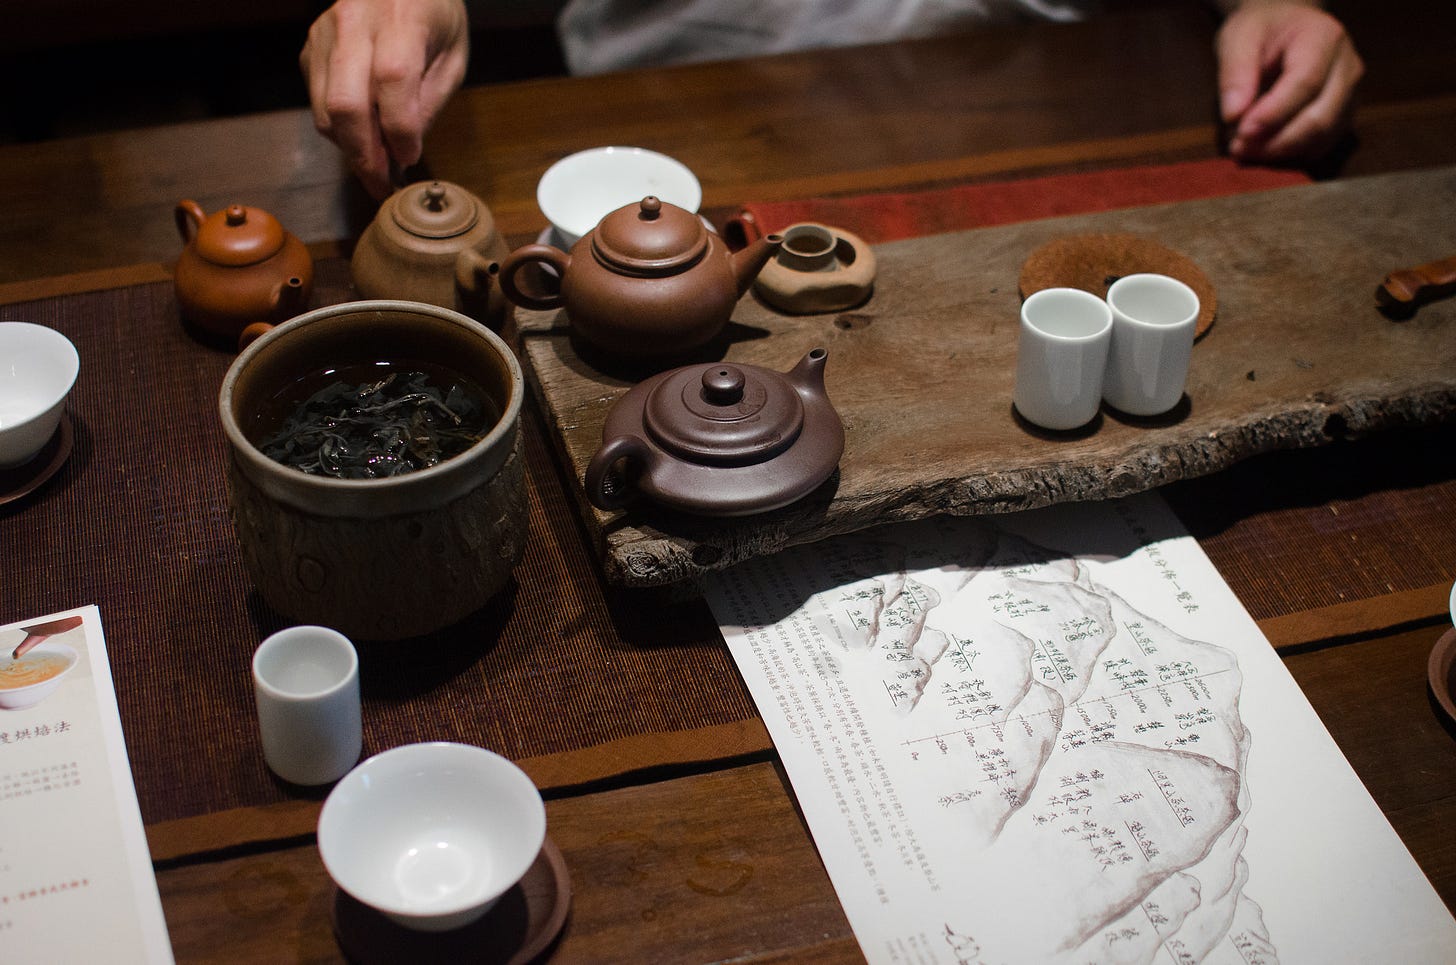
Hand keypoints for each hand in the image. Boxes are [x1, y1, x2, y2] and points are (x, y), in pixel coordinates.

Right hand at [301, 0, 469, 197]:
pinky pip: (317, 102)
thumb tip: (404, 150)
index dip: (400, 129)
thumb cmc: (434, 16)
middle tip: (382, 185)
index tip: (410, 157)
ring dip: (350, 148)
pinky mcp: (309, 48)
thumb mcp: (452, 56)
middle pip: (345, 103)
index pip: (392, 80)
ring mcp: (324, 34)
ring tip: (377, 164)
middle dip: (364, 156)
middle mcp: (353, 22)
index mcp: (400, 19)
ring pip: (325, 110)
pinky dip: (339, 128)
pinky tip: (364, 132)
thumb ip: (430, 101)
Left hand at [1216, 1, 1363, 162]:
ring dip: (1281, 152)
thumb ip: (1235, 73)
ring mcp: (1349, 94)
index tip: (1242, 132)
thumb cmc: (1262, 29)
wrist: (1286, 26)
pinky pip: (1321, 145)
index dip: (1274, 113)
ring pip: (1323, 137)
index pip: (1306, 83)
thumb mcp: (1239, 37)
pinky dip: (1290, 155)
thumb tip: (1234, 116)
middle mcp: (1347, 67)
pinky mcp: (1342, 115)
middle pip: (1320, 117)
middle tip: (1238, 148)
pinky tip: (1262, 151)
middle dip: (1276, 141)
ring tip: (1244, 150)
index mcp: (1324, 38)